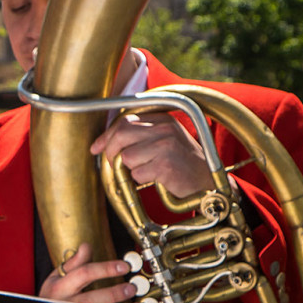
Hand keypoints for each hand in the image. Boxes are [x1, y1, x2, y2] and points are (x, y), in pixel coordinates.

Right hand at [41, 242, 146, 302]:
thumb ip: (73, 263)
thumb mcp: (56, 277)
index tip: (123, 266)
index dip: (106, 269)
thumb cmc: (52, 296)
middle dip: (115, 292)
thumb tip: (86, 247)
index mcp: (60, 286)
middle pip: (93, 297)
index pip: (84, 274)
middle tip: (132, 287)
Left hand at [90, 111, 214, 200]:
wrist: (206, 182)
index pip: (124, 121)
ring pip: (126, 157)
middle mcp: (165, 129)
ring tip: (148, 171)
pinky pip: (137, 173)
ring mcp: (166, 146)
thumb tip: (100, 145)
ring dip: (131, 169)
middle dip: (110, 151)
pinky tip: (157, 178)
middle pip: (121, 134)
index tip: (96, 148)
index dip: (106, 135)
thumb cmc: (181, 164)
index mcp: (163, 119)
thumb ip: (137, 137)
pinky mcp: (166, 165)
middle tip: (112, 163)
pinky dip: (142, 179)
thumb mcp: (163, 141)